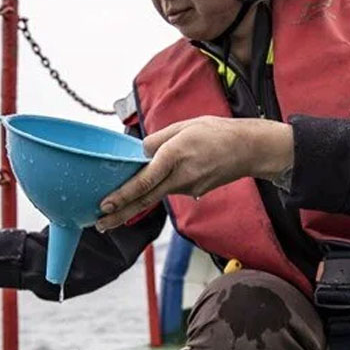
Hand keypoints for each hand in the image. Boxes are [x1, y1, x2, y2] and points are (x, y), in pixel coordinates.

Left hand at [95, 116, 292, 230]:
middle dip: (121, 213)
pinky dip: (161, 187)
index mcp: (176, 155)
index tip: (106, 203)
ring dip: (136, 201)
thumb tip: (138, 153)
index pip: (145, 180)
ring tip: (113, 209)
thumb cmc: (217, 132)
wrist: (249, 149)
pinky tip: (169, 176)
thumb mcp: (183, 126)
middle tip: (100, 224)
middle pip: (145, 198)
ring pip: (156, 195)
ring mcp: (189, 188)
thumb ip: (157, 140)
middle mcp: (181, 176)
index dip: (123, 194)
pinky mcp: (195, 192)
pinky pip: (171, 189)